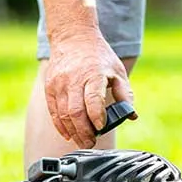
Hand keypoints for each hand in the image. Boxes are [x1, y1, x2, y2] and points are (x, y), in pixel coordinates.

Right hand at [44, 28, 135, 147]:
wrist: (73, 37)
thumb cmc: (98, 55)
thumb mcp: (117, 70)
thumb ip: (125, 94)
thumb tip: (131, 116)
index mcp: (94, 73)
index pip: (93, 98)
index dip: (96, 116)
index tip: (101, 127)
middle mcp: (74, 78)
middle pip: (76, 111)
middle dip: (84, 132)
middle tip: (91, 144)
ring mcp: (59, 83)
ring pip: (64, 114)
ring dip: (73, 132)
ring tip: (82, 142)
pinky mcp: (50, 86)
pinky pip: (53, 111)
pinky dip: (61, 126)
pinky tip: (69, 134)